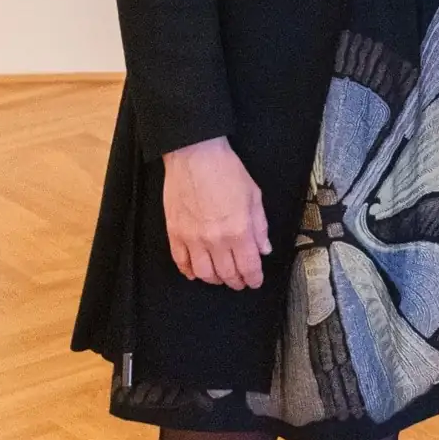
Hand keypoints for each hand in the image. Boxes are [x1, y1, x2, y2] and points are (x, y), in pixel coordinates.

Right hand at [161, 137, 270, 288]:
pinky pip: (180, 261)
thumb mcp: (254, 196)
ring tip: (220, 278)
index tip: (255, 282)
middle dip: (236, 281)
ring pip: (203, 272)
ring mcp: (192, 238)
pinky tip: (195, 273)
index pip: (248, 266)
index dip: (253, 278)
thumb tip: (264, 248)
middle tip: (240, 283)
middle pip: (226, 273)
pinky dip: (188, 271)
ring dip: (214, 280)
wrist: (195, 156)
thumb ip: (260, 226)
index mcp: (239, 231)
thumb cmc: (227, 171)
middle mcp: (215, 240)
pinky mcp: (174, 233)